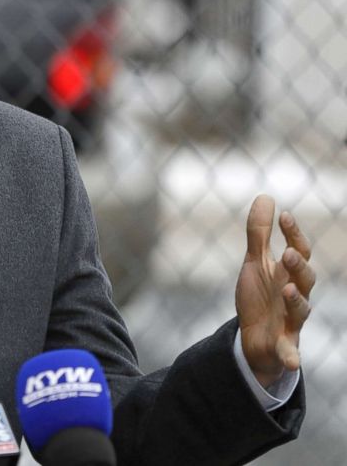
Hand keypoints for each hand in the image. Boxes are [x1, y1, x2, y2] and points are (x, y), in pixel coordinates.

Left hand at [236, 194, 314, 387]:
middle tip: (287, 252)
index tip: (284, 216)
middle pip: (305, 279)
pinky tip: (292, 361)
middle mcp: (295, 295)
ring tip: (286, 290)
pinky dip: (291, 356)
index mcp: (288, 274)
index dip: (293, 234)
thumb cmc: (261, 296)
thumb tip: (266, 196)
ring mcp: (291, 320)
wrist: (254, 337)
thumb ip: (259, 233)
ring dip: (296, 301)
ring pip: (301, 311)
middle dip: (298, 266)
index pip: (297, 251)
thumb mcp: (256, 263)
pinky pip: (290, 352)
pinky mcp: (283, 345)